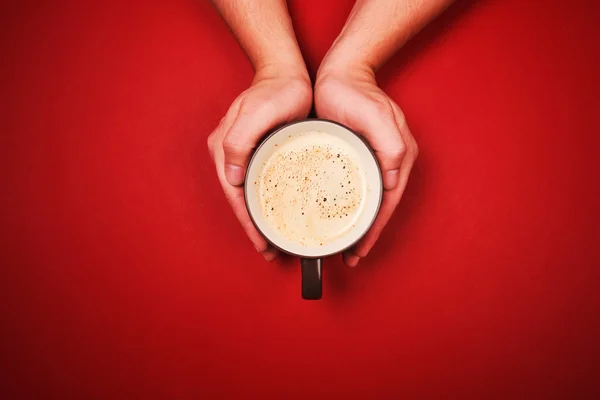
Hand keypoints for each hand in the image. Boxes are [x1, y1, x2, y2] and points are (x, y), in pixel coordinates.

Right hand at [208, 68, 311, 260]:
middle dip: (253, 226)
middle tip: (271, 250)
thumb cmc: (276, 90)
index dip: (248, 222)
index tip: (263, 243)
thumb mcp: (257, 112)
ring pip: (249, 194)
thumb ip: (239, 140)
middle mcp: (229, 154)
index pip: (234, 195)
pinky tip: (279, 212)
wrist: (286, 72)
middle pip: (239, 199)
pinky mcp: (258, 152)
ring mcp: (243, 153)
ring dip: (259, 217)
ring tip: (274, 239)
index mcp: (224, 148)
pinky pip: (260, 183)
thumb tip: (230, 176)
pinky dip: (268, 201)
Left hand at [314, 65, 417, 266]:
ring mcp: (377, 158)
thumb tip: (393, 179)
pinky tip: (339, 213)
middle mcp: (392, 160)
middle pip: (382, 206)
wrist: (341, 71)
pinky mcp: (362, 154)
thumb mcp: (374, 116)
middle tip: (351, 254)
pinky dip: (351, 204)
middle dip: (368, 232)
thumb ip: (390, 146)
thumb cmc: (354, 92)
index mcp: (399, 155)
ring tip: (346, 241)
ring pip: (371, 199)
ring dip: (361, 221)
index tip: (359, 249)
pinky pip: (359, 186)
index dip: (375, 229)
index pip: (388, 202)